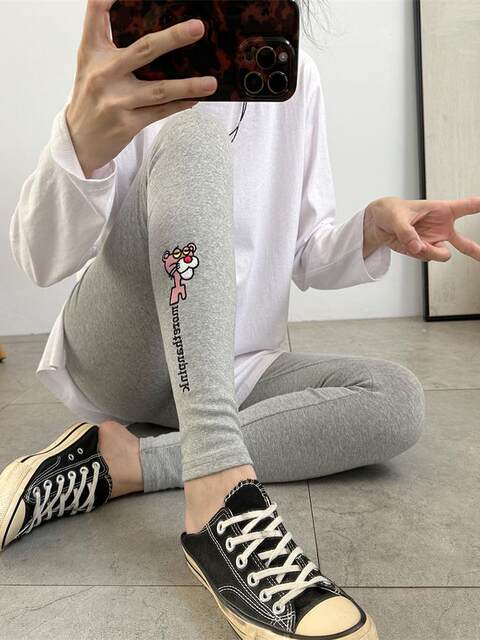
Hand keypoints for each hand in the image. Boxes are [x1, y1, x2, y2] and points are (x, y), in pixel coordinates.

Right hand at [66, 0, 217, 177]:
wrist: (78, 141)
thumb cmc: (91, 98)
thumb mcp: (91, 66)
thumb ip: (112, 44)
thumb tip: (154, 34)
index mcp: (92, 51)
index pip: (97, 10)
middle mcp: (103, 73)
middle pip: (144, 49)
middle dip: (173, 38)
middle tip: (198, 28)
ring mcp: (116, 100)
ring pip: (160, 89)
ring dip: (189, 85)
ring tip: (211, 83)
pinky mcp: (127, 124)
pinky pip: (160, 111)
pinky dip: (180, 104)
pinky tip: (196, 99)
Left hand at [364, 196, 479, 261]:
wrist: (378, 224)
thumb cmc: (391, 211)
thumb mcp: (397, 218)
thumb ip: (407, 232)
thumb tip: (417, 247)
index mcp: (441, 210)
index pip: (467, 207)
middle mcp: (441, 228)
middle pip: (465, 243)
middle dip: (476, 251)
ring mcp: (434, 241)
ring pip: (442, 255)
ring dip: (430, 252)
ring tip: (416, 244)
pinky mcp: (424, 251)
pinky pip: (425, 258)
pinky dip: (416, 254)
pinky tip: (409, 244)